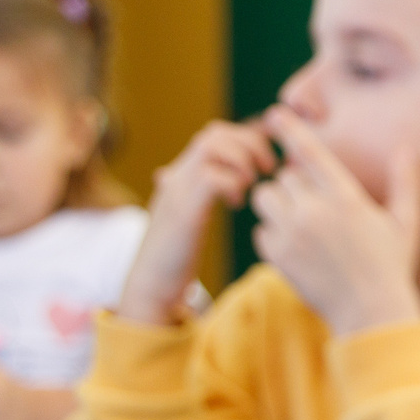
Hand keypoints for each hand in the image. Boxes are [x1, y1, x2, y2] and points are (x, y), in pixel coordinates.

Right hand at [114, 121, 277, 324]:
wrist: (150, 286)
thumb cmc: (176, 256)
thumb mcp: (193, 216)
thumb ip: (206, 194)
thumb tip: (222, 181)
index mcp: (182, 175)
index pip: (215, 134)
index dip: (248, 138)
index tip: (269, 162)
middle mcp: (177, 176)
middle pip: (215, 133)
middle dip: (250, 144)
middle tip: (268, 170)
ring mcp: (177, 190)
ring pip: (212, 146)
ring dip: (242, 160)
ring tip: (250, 185)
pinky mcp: (183, 211)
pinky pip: (212, 177)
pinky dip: (233, 184)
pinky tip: (236, 203)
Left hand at [249, 107, 419, 337]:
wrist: (370, 313)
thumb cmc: (392, 266)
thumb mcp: (406, 223)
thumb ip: (405, 183)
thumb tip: (407, 148)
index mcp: (346, 198)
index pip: (310, 153)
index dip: (291, 130)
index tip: (275, 114)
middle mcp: (315, 211)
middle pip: (284, 178)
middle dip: (295, 187)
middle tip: (315, 207)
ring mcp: (293, 234)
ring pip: (265, 199)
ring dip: (278, 205)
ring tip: (299, 221)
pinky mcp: (278, 256)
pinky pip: (261, 231)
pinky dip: (273, 235)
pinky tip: (297, 248)